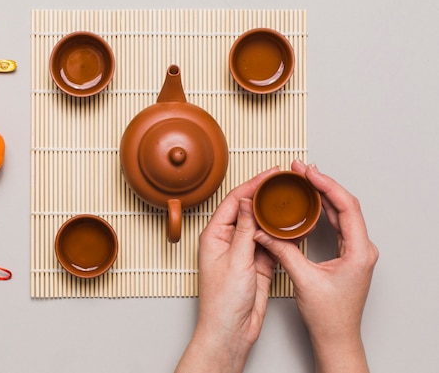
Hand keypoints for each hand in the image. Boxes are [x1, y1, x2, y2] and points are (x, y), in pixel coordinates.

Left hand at [176, 167, 278, 372]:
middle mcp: (227, 241)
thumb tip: (246, 201)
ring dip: (273, 214)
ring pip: (260, 226)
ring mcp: (243, 252)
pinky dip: (280, 234)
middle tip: (284, 182)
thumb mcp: (236, 261)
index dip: (252, 185)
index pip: (233, 201)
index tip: (270, 174)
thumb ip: (244, 230)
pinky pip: (269, 243)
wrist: (231, 330)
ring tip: (290, 199)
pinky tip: (291, 225)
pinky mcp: (256, 264)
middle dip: (264, 195)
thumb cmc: (223, 301)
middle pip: (247, 210)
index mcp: (214, 236)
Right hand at [254, 161, 378, 372]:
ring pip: (342, 212)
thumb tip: (262, 232)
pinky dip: (324, 209)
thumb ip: (282, 251)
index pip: (347, 206)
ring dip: (323, 194)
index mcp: (359, 251)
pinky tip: (311, 202)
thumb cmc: (329, 316)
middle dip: (322, 184)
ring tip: (303, 179)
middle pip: (345, 204)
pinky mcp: (348, 254)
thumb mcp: (302, 279)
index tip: (308, 173)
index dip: (326, 185)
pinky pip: (339, 224)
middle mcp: (362, 248)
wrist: (337, 337)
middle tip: (300, 170)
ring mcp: (357, 251)